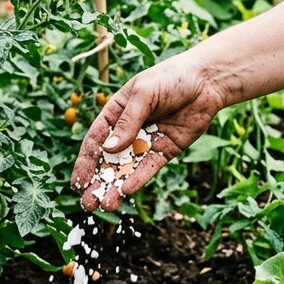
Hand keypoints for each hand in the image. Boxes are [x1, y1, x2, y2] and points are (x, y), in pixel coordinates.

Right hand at [71, 54, 227, 210]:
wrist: (207, 81)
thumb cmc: (171, 78)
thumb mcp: (144, 94)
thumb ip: (128, 122)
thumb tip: (109, 149)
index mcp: (115, 113)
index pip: (95, 140)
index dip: (85, 162)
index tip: (76, 182)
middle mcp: (127, 130)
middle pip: (108, 160)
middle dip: (98, 182)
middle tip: (88, 203)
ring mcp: (146, 141)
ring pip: (127, 168)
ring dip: (116, 187)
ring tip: (106, 205)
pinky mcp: (165, 150)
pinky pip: (149, 168)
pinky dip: (139, 179)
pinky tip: (128, 191)